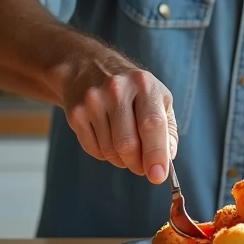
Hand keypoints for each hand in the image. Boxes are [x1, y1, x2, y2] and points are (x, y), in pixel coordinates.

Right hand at [61, 61, 177, 184]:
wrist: (87, 67)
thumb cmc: (132, 89)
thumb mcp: (157, 97)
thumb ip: (167, 130)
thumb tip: (167, 162)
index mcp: (144, 85)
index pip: (152, 124)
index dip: (156, 153)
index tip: (158, 176)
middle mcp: (117, 90)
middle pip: (127, 144)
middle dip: (137, 164)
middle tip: (143, 167)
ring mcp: (93, 101)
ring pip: (110, 151)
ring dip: (121, 159)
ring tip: (125, 145)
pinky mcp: (76, 114)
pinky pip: (94, 150)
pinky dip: (105, 154)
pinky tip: (108, 137)